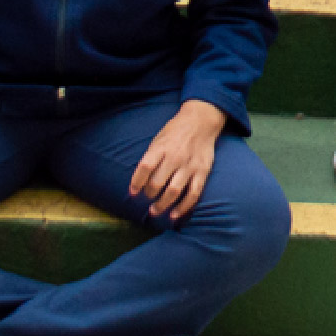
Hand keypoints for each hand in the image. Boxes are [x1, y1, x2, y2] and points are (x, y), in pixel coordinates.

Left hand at [129, 99, 226, 221]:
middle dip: (149, 195)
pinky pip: (193, 194)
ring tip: (155, 211)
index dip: (136, 182)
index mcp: (161, 147)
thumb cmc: (176, 131)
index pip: (145, 167)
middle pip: (157, 182)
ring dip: (162, 205)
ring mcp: (189, 165)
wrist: (201, 121)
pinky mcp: (202, 172)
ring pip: (174, 191)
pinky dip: (183, 207)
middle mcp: (175, 156)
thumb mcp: (159, 138)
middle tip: (147, 200)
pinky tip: (175, 215)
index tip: (132, 193)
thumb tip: (140, 180)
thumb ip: (151, 157)